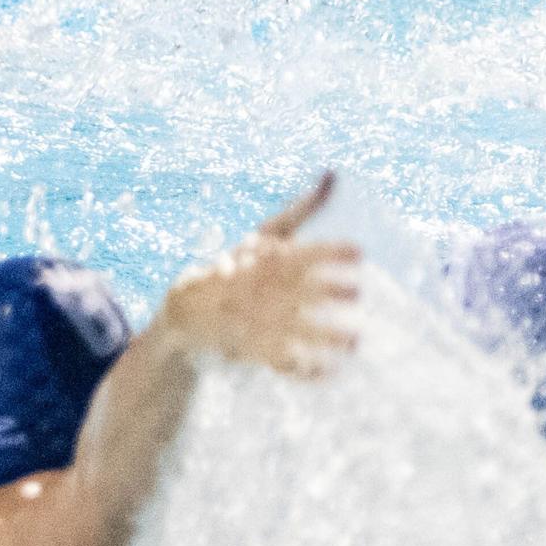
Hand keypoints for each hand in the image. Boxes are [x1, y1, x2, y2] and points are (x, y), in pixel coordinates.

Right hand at [159, 172, 360, 376]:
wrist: (186, 313)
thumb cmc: (237, 269)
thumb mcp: (263, 236)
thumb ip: (300, 211)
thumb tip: (333, 174)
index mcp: (262, 259)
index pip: (297, 253)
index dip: (329, 252)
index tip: (360, 252)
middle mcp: (257, 289)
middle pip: (295, 290)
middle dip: (328, 291)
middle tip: (358, 292)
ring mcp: (252, 321)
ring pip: (291, 330)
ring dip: (325, 336)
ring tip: (355, 340)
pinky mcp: (249, 350)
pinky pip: (279, 362)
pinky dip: (304, 369)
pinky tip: (330, 370)